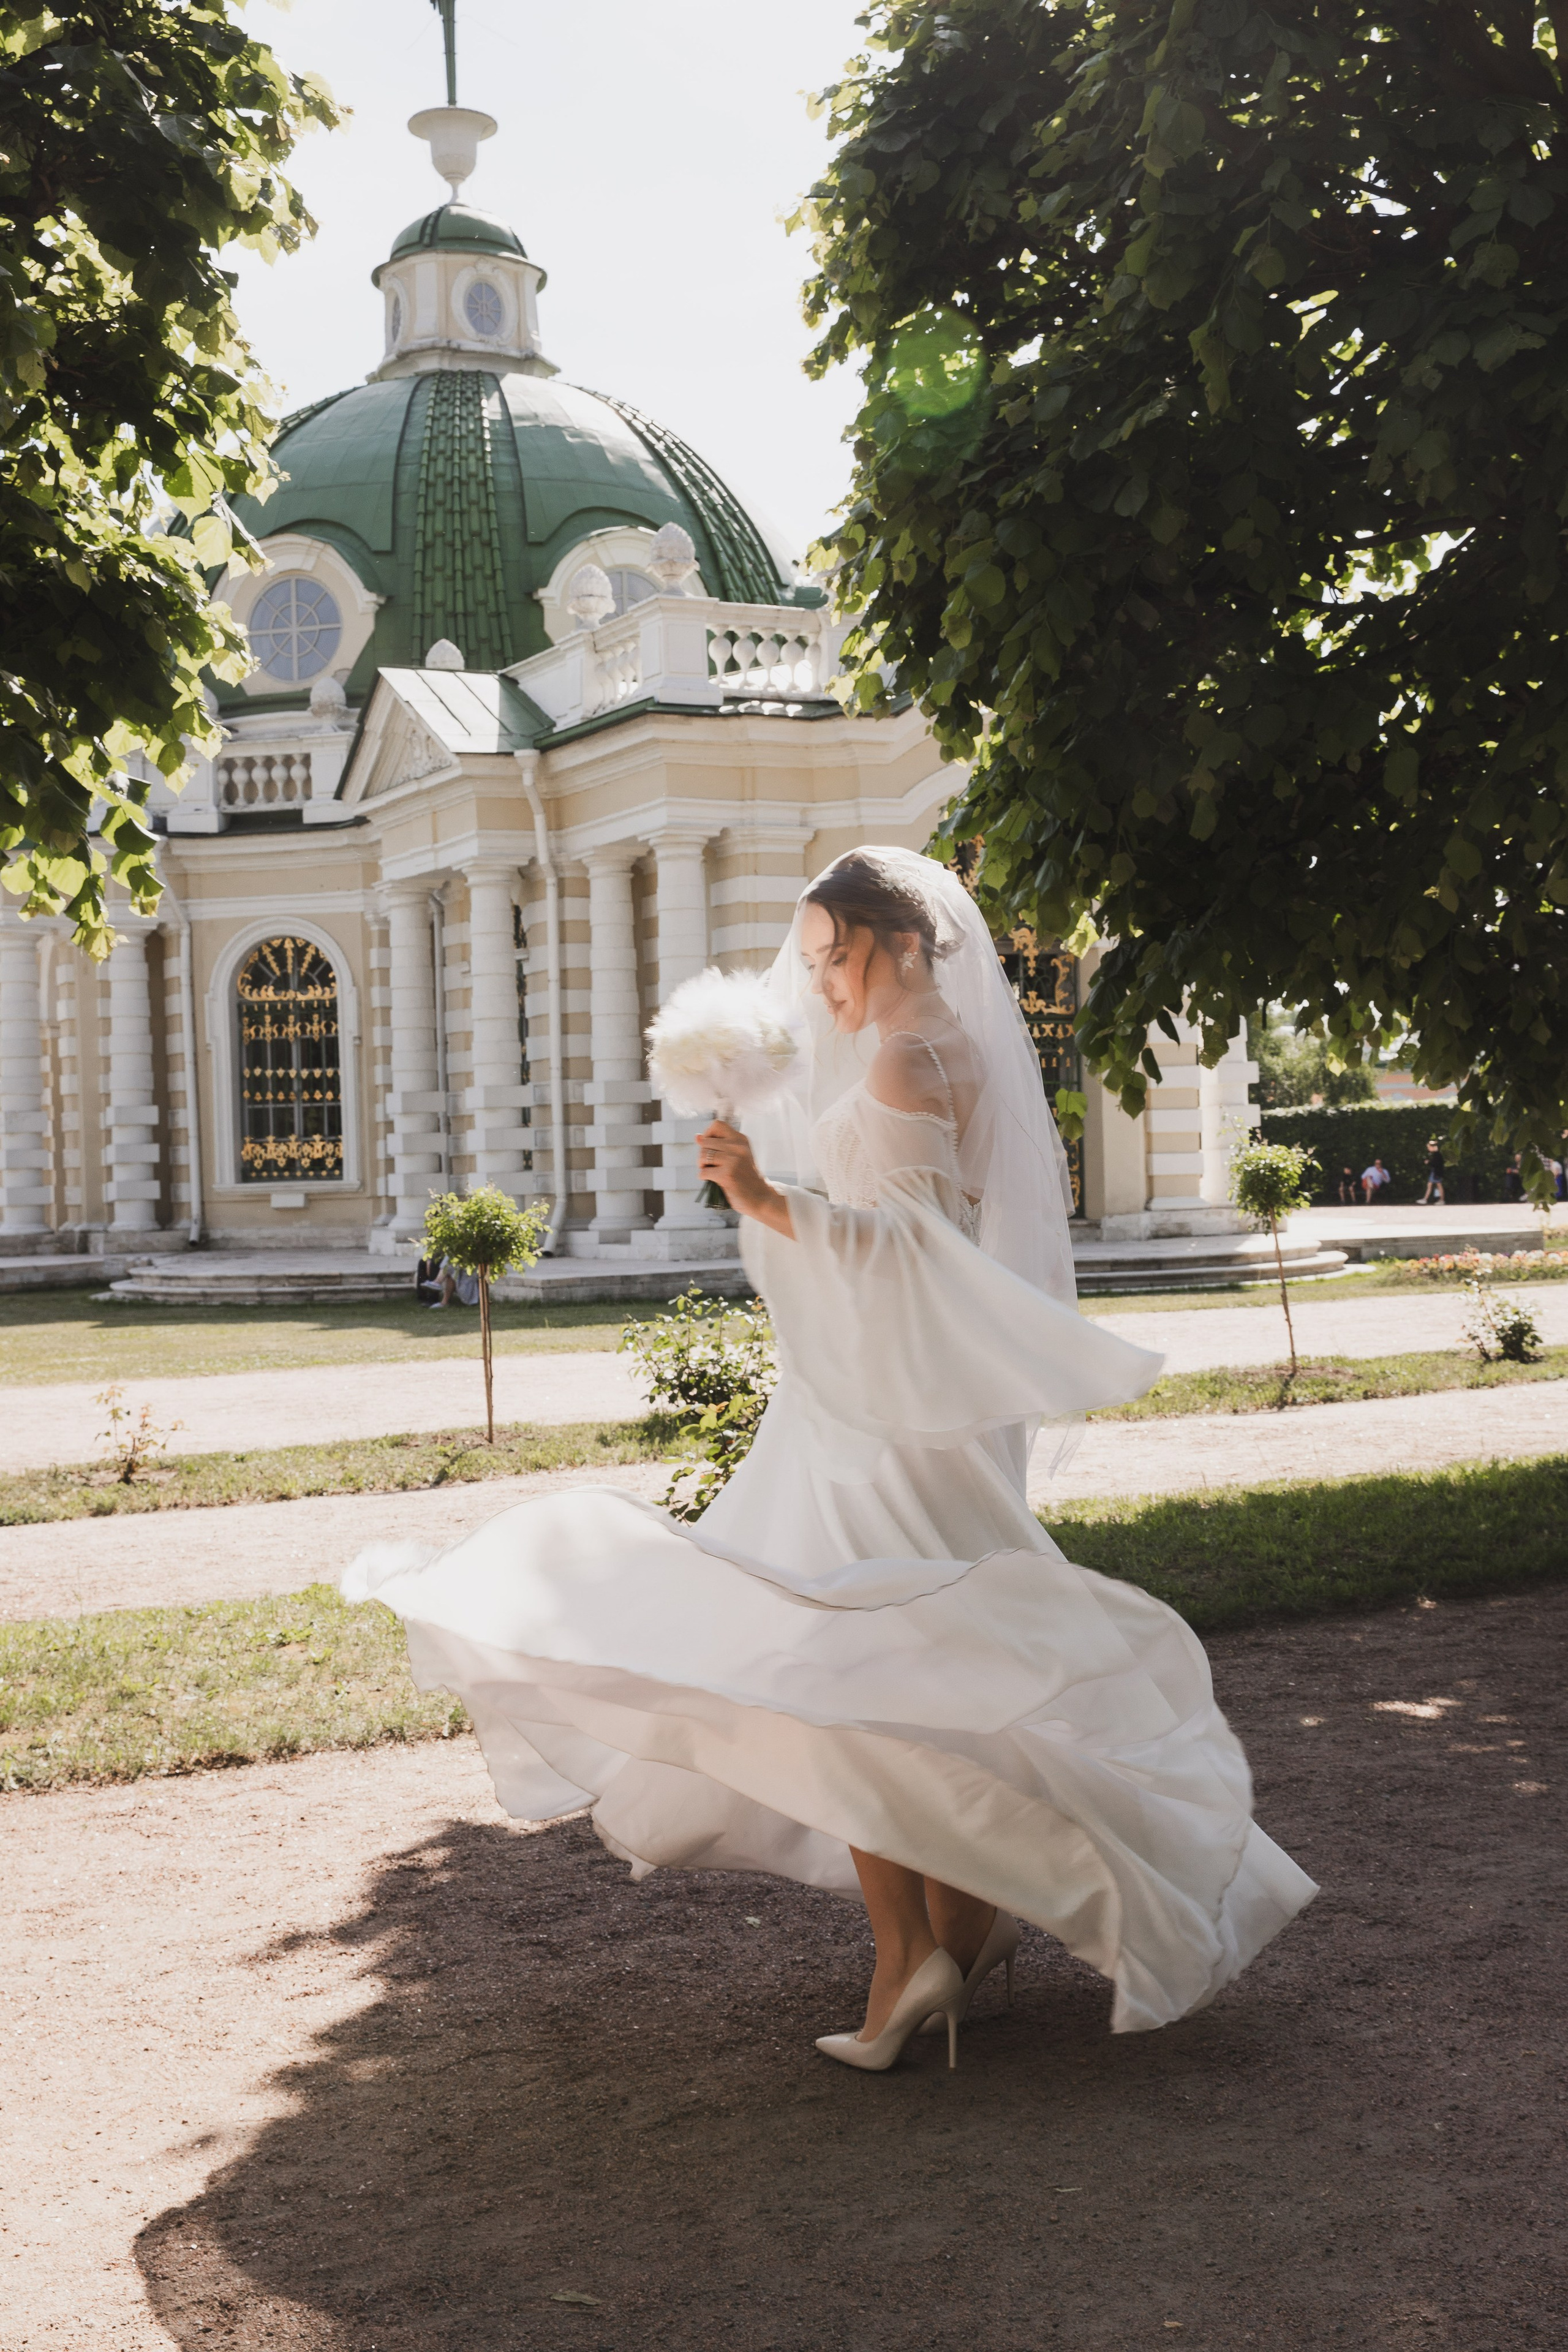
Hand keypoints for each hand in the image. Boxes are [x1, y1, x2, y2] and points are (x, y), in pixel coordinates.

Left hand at [696, 1119, 793, 1236]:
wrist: (760, 1197)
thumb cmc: (746, 1178)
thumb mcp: (737, 1156)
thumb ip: (719, 1146)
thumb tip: (697, 1136)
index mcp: (741, 1139)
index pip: (717, 1124)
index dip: (708, 1134)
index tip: (710, 1147)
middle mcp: (738, 1147)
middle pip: (705, 1142)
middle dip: (702, 1154)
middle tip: (710, 1165)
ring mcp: (733, 1160)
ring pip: (702, 1156)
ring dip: (702, 1166)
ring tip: (711, 1172)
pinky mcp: (727, 1175)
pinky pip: (703, 1172)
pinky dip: (704, 1177)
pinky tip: (714, 1181)